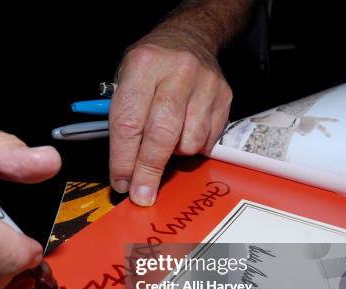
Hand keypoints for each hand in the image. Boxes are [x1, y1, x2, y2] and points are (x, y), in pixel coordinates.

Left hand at [109, 35, 232, 205]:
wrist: (190, 37)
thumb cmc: (151, 67)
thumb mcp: (124, 81)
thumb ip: (120, 122)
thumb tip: (122, 171)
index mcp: (143, 66)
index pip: (128, 123)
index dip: (123, 160)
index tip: (121, 182)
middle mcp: (176, 73)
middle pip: (161, 136)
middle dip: (148, 172)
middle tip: (142, 194)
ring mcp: (204, 85)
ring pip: (188, 142)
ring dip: (174, 155)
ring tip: (165, 143)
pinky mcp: (224, 97)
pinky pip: (207, 141)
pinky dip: (193, 147)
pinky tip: (184, 133)